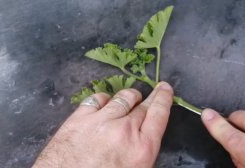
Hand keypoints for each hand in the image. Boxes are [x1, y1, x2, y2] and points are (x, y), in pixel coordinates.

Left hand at [33, 82, 172, 167]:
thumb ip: (142, 149)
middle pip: (142, 106)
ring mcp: (101, 121)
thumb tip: (144, 137)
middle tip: (155, 90)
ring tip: (132, 97)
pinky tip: (105, 101)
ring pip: (121, 98)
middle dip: (150, 97)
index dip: (164, 99)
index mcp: (141, 148)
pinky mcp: (79, 118)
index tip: (165, 89)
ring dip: (129, 96)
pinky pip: (96, 99)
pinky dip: (104, 99)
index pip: (158, 115)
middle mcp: (124, 130)